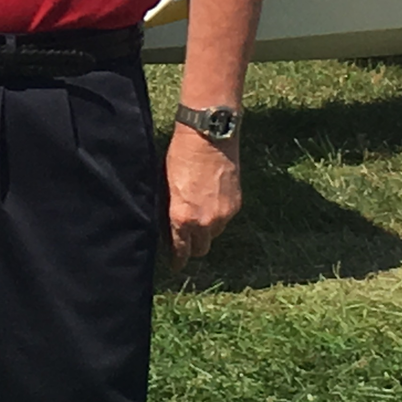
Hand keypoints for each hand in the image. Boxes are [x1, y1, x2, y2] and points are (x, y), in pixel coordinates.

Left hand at [164, 121, 242, 270]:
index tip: (176, 264)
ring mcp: (223, 215)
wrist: (208, 137)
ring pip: (214, 234)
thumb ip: (168, 211)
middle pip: (201, 249)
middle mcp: (205, 222)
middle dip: (193, 246)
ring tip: (199, 212)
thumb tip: (167, 226)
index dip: (178, 260)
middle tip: (186, 238)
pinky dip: (218, 215)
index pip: (181, 251)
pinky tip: (211, 199)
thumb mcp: (165, 186)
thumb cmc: (180, 157)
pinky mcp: (236, 205)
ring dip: (207, 229)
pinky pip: (226, 219)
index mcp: (182, 218)